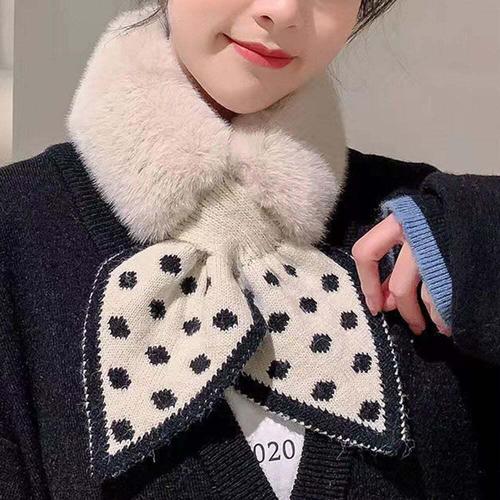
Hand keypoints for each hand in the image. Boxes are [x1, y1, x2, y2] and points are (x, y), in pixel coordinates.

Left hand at [351, 214, 451, 336]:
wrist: (487, 206)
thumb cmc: (447, 216)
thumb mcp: (419, 225)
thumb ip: (399, 255)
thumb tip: (386, 296)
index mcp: (401, 221)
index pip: (366, 253)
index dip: (368, 284)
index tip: (376, 307)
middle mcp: (417, 235)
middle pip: (401, 287)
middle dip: (405, 312)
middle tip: (413, 325)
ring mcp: (441, 249)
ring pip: (427, 296)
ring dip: (430, 316)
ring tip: (438, 324)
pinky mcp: (462, 264)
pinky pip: (447, 298)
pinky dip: (446, 314)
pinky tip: (450, 319)